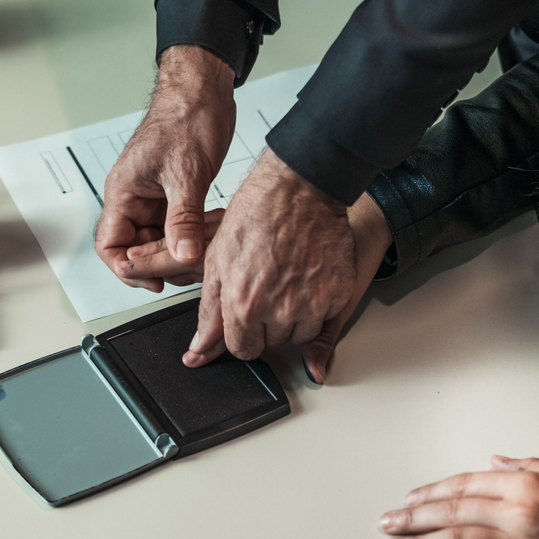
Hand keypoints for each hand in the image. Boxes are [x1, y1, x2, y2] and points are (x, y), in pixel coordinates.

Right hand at [95, 45, 234, 290]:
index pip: (110, 245)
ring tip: (205, 255)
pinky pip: (178, 226)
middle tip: (190, 271)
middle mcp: (134, 196)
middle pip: (136, 247)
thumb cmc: (186, 117)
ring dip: (180, 251)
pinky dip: (193, 235)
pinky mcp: (175, 192)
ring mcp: (155, 195)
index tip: (154, 282)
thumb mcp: (187, 173)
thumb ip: (183, 219)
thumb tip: (182, 256)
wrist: (204, 91)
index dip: (128, 269)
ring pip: (160, 239)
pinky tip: (212, 236)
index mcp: (123, 191)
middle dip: (161, 264)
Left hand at [127, 188, 393, 380]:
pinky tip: (308, 275)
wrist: (301, 187)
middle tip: (268, 285)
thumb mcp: (217, 261)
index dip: (242, 332)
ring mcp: (314, 303)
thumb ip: (210, 313)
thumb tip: (199, 351)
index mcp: (245, 304)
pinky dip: (319, 303)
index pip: (243, 350)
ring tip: (288, 280)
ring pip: (302, 335)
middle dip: (267, 323)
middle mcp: (281, 310)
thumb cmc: (257, 214)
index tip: (246, 315)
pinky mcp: (339, 293)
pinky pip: (327, 317)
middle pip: (273, 343)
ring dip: (294, 318)